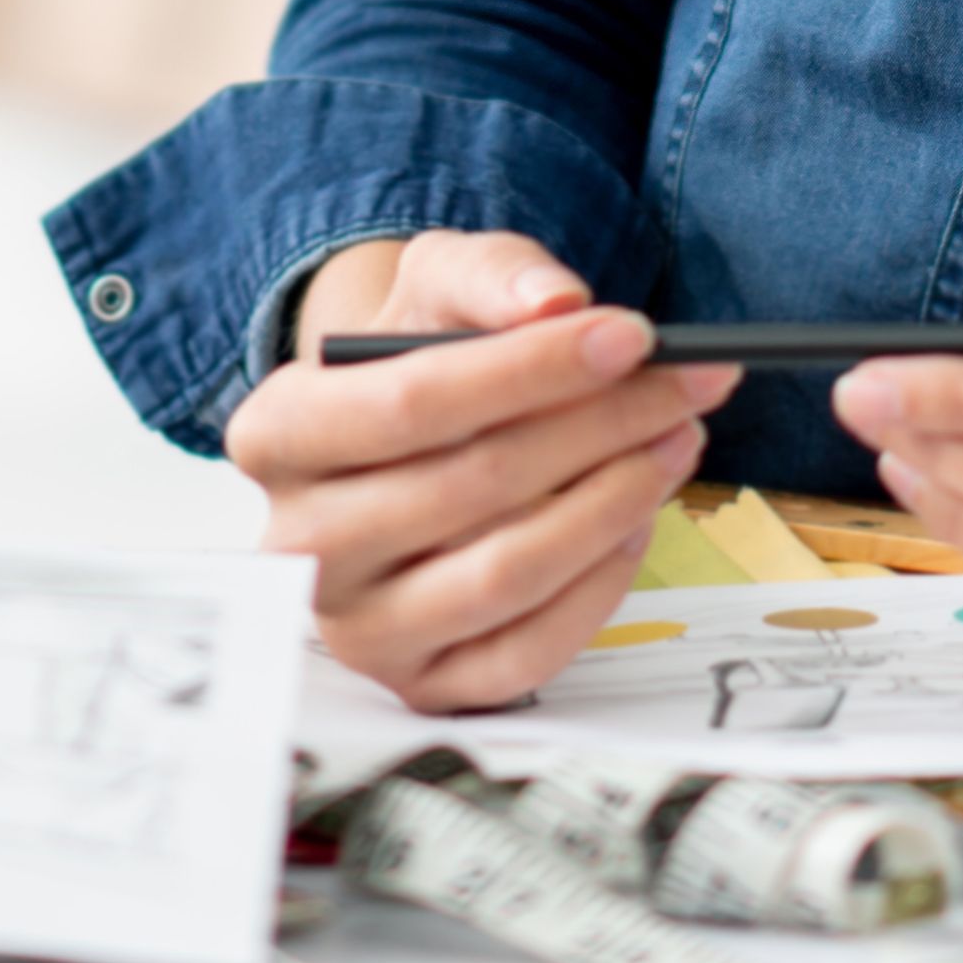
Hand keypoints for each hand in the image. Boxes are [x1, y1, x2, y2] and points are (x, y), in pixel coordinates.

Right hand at [222, 232, 742, 709]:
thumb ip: (494, 276)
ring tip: (676, 440)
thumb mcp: (437, 285)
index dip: (532, 369)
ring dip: (616, 499)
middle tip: (686, 385)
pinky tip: (636, 518)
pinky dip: (601, 582)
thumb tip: (557, 303)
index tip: (632, 336)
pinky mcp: (421, 686)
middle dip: (600, 426)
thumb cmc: (416, 364)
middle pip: (472, 485)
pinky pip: (531, 650)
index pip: (411, 403)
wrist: (398, 448)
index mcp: (276, 435)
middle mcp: (301, 544)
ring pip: (508, 572)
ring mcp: (358, 628)